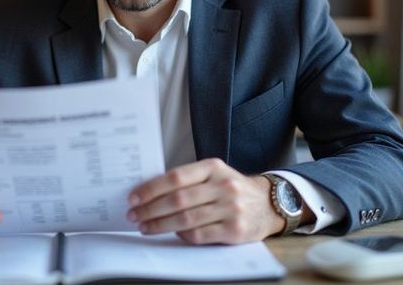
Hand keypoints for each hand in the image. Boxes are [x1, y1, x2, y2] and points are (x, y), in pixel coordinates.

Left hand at [126, 158, 285, 243]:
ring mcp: (230, 208)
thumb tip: (150, 192)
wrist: (269, 204)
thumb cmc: (232, 189)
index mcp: (213, 167)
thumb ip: (189, 180)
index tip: (133, 197)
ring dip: (160, 224)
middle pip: (178, 199)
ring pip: (186, 218)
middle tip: (134, 215)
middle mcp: (223, 186)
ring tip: (145, 226)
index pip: (176, 177)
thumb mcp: (215, 175)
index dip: (151, 188)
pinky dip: (181, 235)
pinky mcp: (235, 230)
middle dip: (150, 209)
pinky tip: (171, 233)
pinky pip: (199, 234)